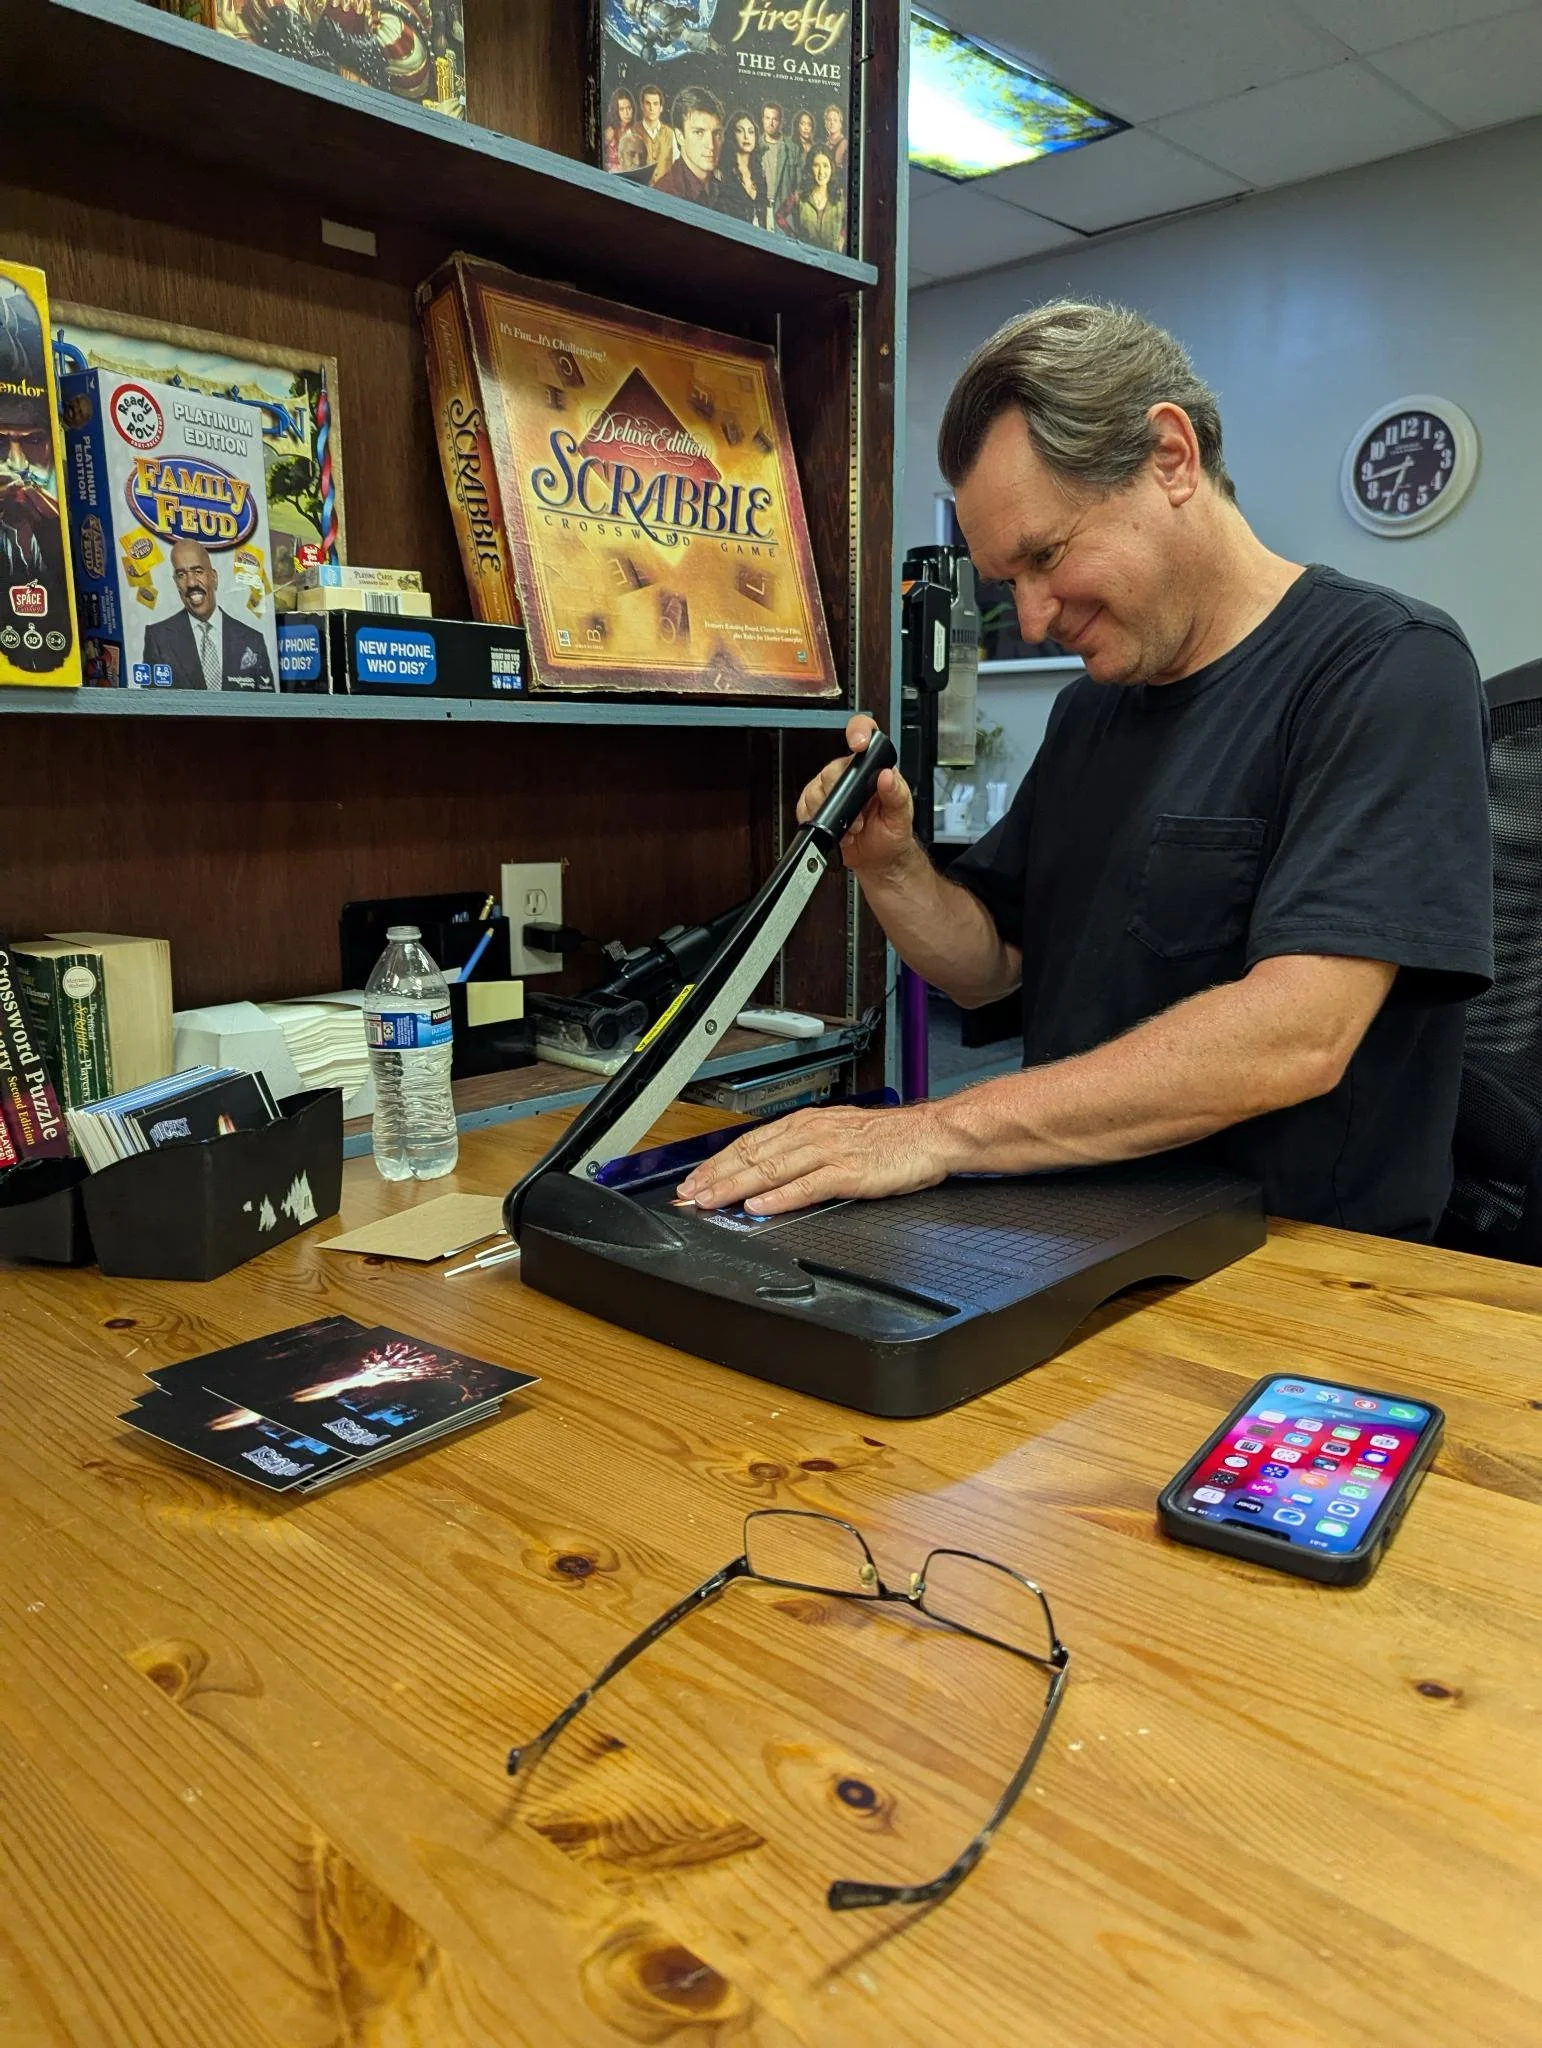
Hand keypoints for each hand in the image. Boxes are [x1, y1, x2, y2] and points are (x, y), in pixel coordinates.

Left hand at [675, 1102, 953, 1216]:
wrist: (931, 1136)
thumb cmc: (890, 1141)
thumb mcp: (838, 1137)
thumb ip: (803, 1153)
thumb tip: (768, 1173)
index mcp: (806, 1124)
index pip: (750, 1142)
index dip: (717, 1163)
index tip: (693, 1180)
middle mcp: (812, 1133)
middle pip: (753, 1155)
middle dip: (716, 1177)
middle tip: (688, 1195)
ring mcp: (829, 1151)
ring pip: (772, 1169)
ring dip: (736, 1187)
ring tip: (711, 1201)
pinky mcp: (849, 1172)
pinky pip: (807, 1186)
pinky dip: (780, 1197)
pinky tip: (759, 1206)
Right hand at [795, 714, 915, 876]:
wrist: (880, 859)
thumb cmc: (892, 833)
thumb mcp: (902, 814)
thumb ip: (896, 794)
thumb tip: (887, 776)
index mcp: (874, 767)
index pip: (864, 734)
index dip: (858, 732)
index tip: (858, 745)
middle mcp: (851, 774)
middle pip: (832, 769)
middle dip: (842, 796)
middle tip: (859, 817)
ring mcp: (832, 790)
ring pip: (816, 788)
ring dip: (831, 813)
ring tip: (852, 828)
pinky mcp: (817, 806)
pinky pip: (805, 805)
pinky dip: (817, 820)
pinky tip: (837, 831)